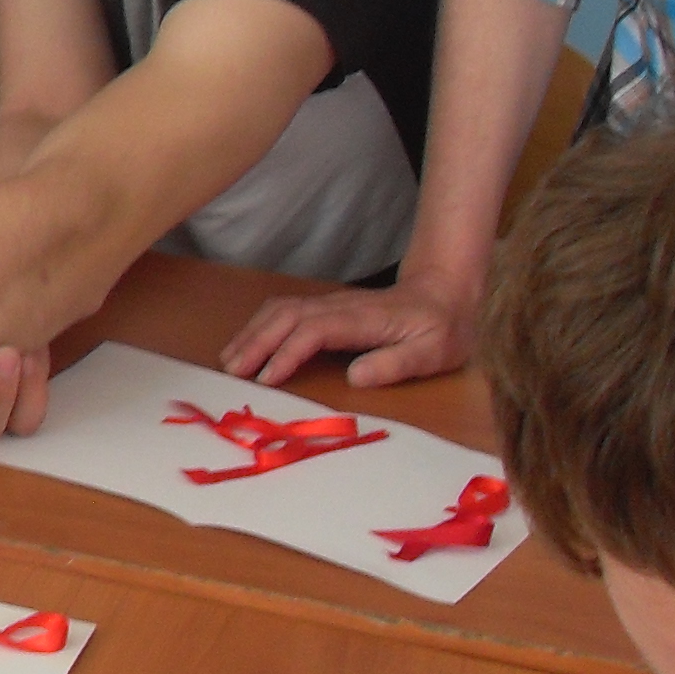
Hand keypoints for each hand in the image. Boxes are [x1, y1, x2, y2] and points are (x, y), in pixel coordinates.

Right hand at [222, 269, 476, 389]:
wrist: (445, 294)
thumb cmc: (442, 328)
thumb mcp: (434, 352)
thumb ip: (396, 363)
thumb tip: (354, 377)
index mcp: (363, 319)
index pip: (314, 330)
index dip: (287, 353)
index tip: (267, 379)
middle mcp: (340, 306)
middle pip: (286, 316)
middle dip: (255, 342)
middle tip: (232, 372)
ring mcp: (331, 304)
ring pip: (280, 310)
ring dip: (252, 332)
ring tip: (229, 360)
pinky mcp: (326, 308)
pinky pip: (284, 311)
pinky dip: (260, 326)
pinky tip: (248, 343)